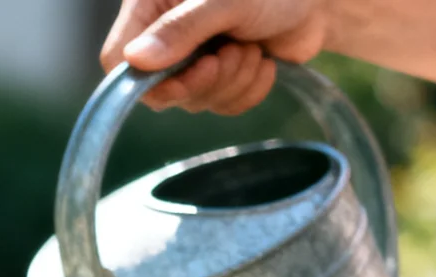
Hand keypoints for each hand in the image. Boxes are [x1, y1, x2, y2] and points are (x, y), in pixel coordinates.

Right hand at [99, 0, 338, 113]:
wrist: (317, 1)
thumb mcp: (226, 0)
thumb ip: (182, 28)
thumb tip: (136, 60)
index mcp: (150, 7)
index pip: (117, 59)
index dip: (145, 80)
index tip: (185, 76)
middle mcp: (163, 36)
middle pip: (158, 90)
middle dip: (204, 80)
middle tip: (232, 54)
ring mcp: (191, 60)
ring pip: (194, 101)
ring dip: (232, 81)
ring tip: (252, 48)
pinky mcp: (218, 79)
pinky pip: (222, 106)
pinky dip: (248, 90)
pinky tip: (263, 61)